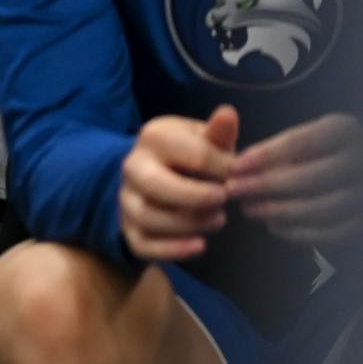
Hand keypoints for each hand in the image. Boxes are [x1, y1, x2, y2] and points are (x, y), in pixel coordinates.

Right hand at [120, 106, 237, 260]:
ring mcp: (126, 200)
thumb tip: (227, 113)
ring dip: (189, 223)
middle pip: (156, 184)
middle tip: (223, 199)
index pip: (193, 154)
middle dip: (196, 196)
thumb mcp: (203, 139)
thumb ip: (218, 133)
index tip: (236, 174)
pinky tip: (199, 245)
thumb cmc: (189, 156)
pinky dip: (172, 250)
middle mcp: (132, 167)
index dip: (224, 168)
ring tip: (218, 219)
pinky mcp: (129, 230)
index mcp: (153, 137)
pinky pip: (143, 245)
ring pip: (149, 217)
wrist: (154, 176)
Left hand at [228, 114, 362, 247]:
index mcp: (344, 131)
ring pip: (323, 208)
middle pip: (313, 177)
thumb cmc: (303, 158)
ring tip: (248, 209)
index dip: (266, 156)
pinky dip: (299, 233)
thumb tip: (234, 165)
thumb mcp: (290, 143)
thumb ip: (265, 149)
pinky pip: (332, 233)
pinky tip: (273, 226)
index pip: (303, 142)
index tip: (235, 166)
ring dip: (278, 211)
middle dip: (266, 185)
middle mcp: (362, 160)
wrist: (335, 182)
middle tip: (232, 190)